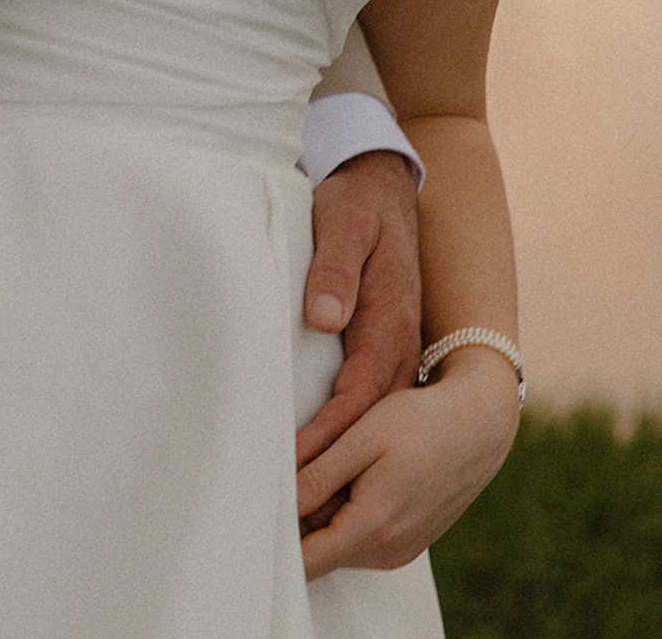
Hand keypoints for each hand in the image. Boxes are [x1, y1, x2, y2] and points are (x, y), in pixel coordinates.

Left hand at [295, 150, 420, 489]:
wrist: (383, 183)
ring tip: (308, 504)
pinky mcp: (388, 349)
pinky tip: (328, 465)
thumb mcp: (342, 223)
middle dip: (335, 468)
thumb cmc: (355, 203)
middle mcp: (399, 344)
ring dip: (345, 461)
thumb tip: (325, 319)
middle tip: (296, 510)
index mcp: (388, 321)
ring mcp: (398, 350)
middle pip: (370, 422)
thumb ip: (333, 268)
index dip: (326, 438)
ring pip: (374, 420)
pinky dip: (352, 439)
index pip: (357, 396)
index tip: (294, 473)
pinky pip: (373, 405)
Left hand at [297, 352, 520, 576]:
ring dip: (324, 513)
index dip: (275, 541)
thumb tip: (278, 506)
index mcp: (372, 527)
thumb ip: (318, 476)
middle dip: (298, 518)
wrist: (477, 424)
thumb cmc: (418, 422)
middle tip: (292, 470)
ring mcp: (399, 550)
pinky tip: (355, 475)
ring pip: (338, 543)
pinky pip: (360, 537)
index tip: (254, 516)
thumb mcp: (361, 438)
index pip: (306, 561)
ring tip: (333, 464)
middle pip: (318, 551)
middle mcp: (386, 551)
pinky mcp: (406, 543)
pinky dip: (347, 513)